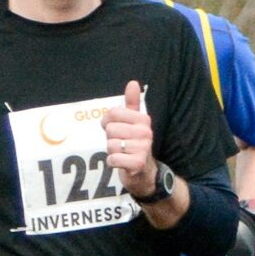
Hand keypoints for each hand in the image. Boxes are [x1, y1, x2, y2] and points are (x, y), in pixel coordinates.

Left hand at [106, 82, 158, 198]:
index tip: (117, 129)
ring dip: (113, 151)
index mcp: (143, 120)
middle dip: (111, 138)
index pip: (112, 113)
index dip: (108, 122)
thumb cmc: (135, 144)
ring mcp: (142, 147)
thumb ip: (132, 103)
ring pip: (110, 144)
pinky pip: (113, 158)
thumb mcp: (136, 122)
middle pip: (110, 129)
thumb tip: (133, 82)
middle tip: (122, 144)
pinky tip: (122, 162)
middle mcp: (145, 132)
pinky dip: (113, 162)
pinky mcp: (138, 163)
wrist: (145, 172)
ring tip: (124, 153)